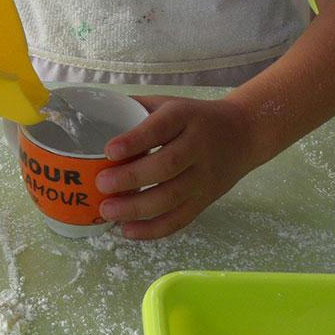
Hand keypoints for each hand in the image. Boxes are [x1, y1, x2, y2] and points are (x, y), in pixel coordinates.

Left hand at [95, 96, 257, 239]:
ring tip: (107, 211)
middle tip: (101, 184)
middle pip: (166, 166)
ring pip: (172, 197)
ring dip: (137, 208)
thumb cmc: (194, 118)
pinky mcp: (205, 200)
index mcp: (185, 117)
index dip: (135, 140)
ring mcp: (203, 177)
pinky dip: (153, 229)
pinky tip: (127, 230)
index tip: (108, 150)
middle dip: (131, 178)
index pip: (160, 128)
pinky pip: (180, 219)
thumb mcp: (169, 103)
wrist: (244, 133)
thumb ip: (135, 109)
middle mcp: (198, 147)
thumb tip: (91, 117)